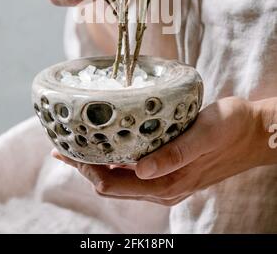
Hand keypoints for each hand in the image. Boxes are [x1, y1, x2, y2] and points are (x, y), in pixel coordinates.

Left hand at [52, 97, 276, 204]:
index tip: (67, 151)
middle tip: (64, 145)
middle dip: (84, 167)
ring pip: (119, 178)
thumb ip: (175, 154)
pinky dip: (114, 158)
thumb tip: (141, 170)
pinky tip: (108, 142)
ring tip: (77, 144)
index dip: (85, 170)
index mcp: (166, 184)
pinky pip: (132, 169)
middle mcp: (161, 187)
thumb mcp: (204, 135)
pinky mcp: (168, 166)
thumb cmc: (230, 129)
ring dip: (97, 163)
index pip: (112, 185)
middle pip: (110, 184)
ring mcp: (165, 178)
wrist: (252, 132)